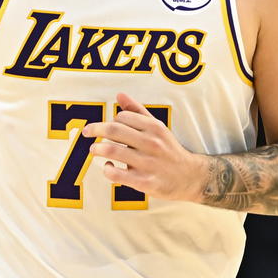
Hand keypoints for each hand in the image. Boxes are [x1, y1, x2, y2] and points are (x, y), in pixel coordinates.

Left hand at [85, 94, 204, 201]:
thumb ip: (138, 111)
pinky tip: (108, 168)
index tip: (108, 127)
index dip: (111, 120)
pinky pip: (118, 175)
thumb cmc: (169, 150)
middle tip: (87, 132)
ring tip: (94, 150)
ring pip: (113, 151)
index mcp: (154, 127)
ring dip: (98, 149)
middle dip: (95, 129)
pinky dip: (107, 170)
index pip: (122, 117)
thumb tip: (119, 95)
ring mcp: (148, 163)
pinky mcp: (145, 182)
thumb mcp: (157, 127)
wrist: (191, 177)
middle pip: (114, 131)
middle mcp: (152, 143)